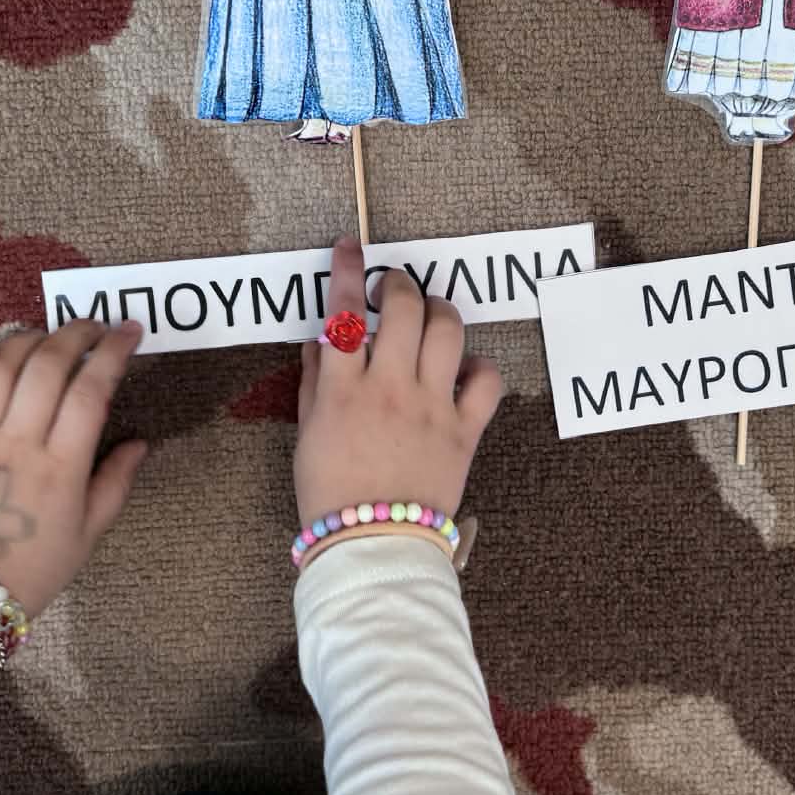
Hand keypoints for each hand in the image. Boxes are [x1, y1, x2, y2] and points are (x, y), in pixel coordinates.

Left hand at [0, 320, 148, 619]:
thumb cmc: (32, 571)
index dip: (113, 352)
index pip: (91, 389)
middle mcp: (17, 442)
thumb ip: (115, 483)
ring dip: (24, 340)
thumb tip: (140, 443)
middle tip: (93, 325)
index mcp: (60, 465)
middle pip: (46, 365)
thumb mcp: (88, 534)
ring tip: (43, 337)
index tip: (129, 332)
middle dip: (74, 333)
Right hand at [295, 238, 503, 525]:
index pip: (344, 312)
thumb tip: (322, 339)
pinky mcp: (465, 430)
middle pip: (404, 308)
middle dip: (399, 284)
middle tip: (394, 288)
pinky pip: (487, 380)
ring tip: (430, 317)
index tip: (350, 247)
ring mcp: (432, 406)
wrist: (374, 547)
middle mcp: (390, 388)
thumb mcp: (307, 436)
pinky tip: (464, 369)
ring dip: (439, 311)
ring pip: (447, 330)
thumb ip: (314, 383)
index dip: (347, 271)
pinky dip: (479, 366)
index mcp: (343, 390)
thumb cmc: (331, 495)